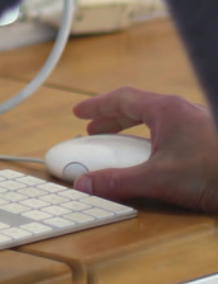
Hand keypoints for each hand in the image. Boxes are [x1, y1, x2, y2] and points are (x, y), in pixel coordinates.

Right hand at [71, 85, 217, 212]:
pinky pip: (171, 136)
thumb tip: (87, 184)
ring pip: (156, 123)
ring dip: (134, 134)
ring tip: (121, 151)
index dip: (98, 106)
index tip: (80, 114)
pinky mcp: (206, 142)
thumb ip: (119, 181)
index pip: (122, 98)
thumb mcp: (158, 179)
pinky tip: (154, 163)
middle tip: (95, 133)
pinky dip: (153, 144)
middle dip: (113, 121)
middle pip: (138, 108)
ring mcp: (195, 126)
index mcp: (165, 109)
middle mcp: (180, 111)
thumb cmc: (211, 171)